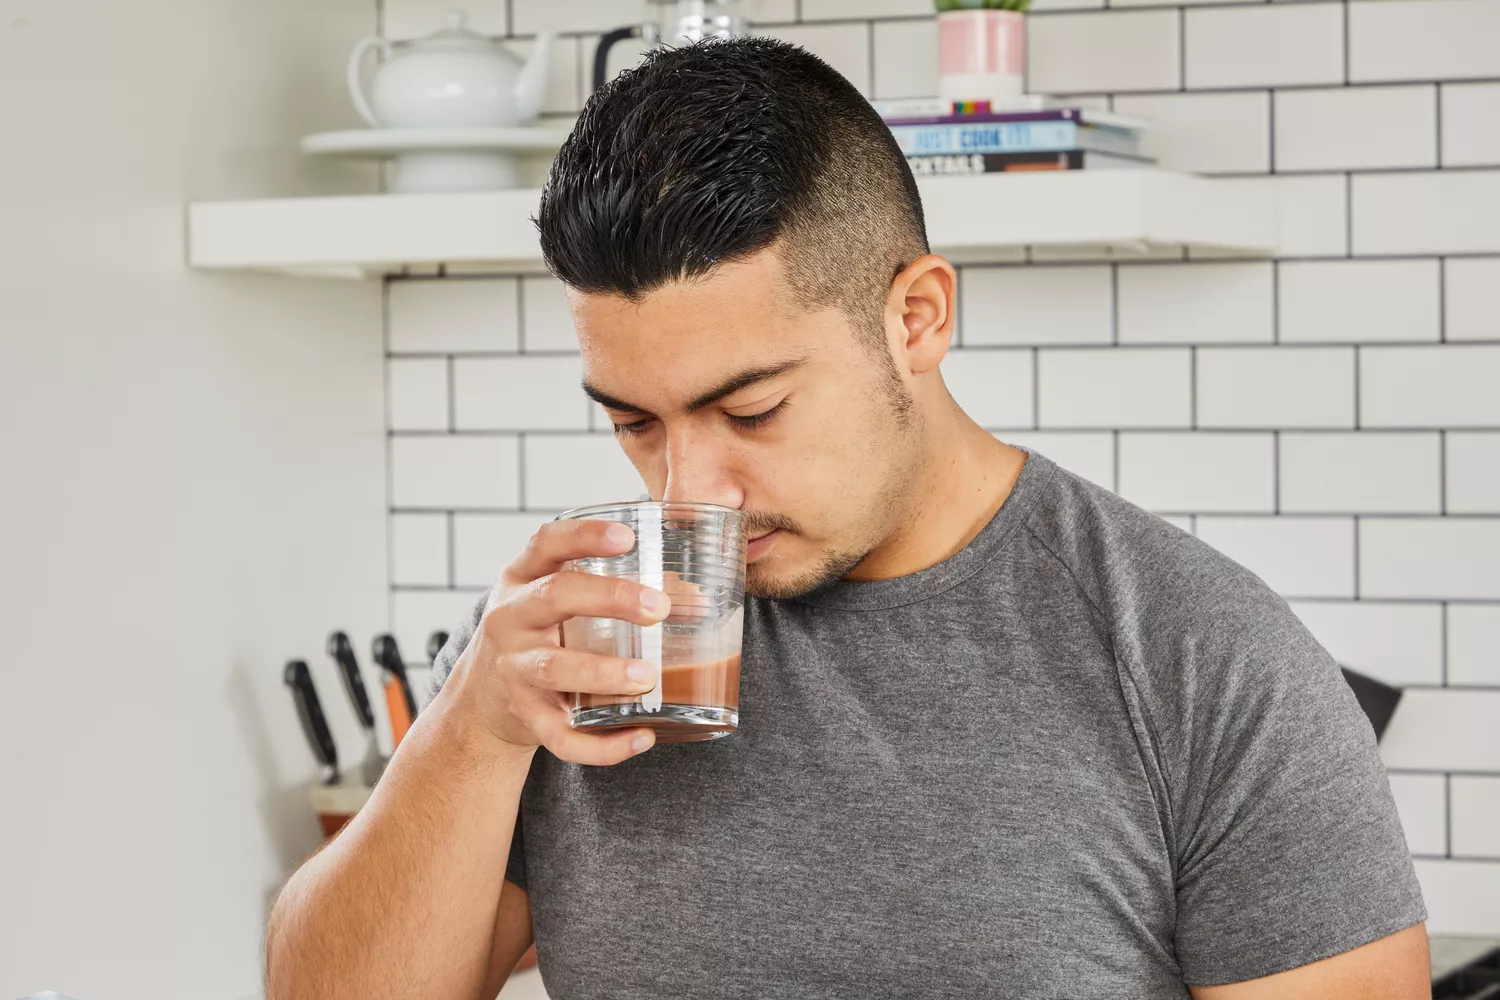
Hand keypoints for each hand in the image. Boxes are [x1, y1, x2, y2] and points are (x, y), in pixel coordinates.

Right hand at [442, 518, 667, 764]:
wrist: (481, 696)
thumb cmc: (539, 632)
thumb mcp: (552, 596)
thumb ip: (605, 585)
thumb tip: (698, 597)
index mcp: (522, 578)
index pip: (546, 543)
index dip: (584, 535)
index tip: (628, 536)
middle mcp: (510, 618)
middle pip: (554, 597)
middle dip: (609, 598)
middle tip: (659, 608)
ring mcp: (514, 668)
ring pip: (554, 667)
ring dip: (603, 671)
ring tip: (648, 676)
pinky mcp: (525, 715)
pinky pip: (561, 736)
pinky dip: (602, 745)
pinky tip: (642, 737)